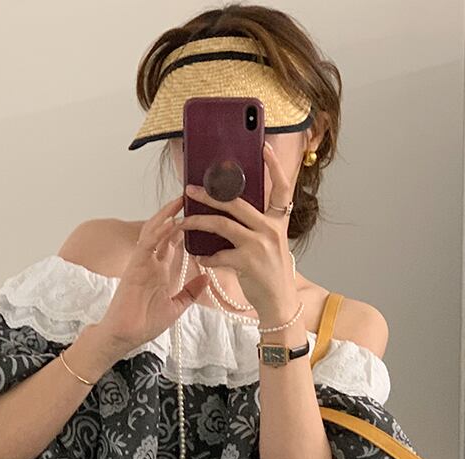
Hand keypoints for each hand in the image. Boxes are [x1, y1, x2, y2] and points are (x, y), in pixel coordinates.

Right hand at [95, 195, 209, 354]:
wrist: (126, 336)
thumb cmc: (145, 324)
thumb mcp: (176, 307)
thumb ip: (190, 292)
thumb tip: (207, 278)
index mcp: (160, 271)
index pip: (174, 243)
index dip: (185, 227)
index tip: (200, 214)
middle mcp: (151, 262)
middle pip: (163, 231)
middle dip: (176, 214)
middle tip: (191, 198)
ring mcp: (142, 263)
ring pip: (154, 232)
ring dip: (166, 216)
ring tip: (180, 201)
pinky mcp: (135, 267)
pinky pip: (146, 244)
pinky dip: (158, 232)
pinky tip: (170, 222)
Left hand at [177, 141, 298, 323]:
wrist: (279, 304)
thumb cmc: (271, 275)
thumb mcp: (271, 245)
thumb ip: (256, 227)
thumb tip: (230, 211)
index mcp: (278, 222)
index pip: (281, 187)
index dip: (274, 166)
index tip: (264, 148)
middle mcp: (271, 229)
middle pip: (237, 202)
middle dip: (210, 194)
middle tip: (191, 189)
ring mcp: (260, 245)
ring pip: (222, 224)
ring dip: (198, 221)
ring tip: (184, 221)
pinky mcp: (248, 262)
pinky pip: (219, 254)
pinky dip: (207, 257)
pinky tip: (202, 259)